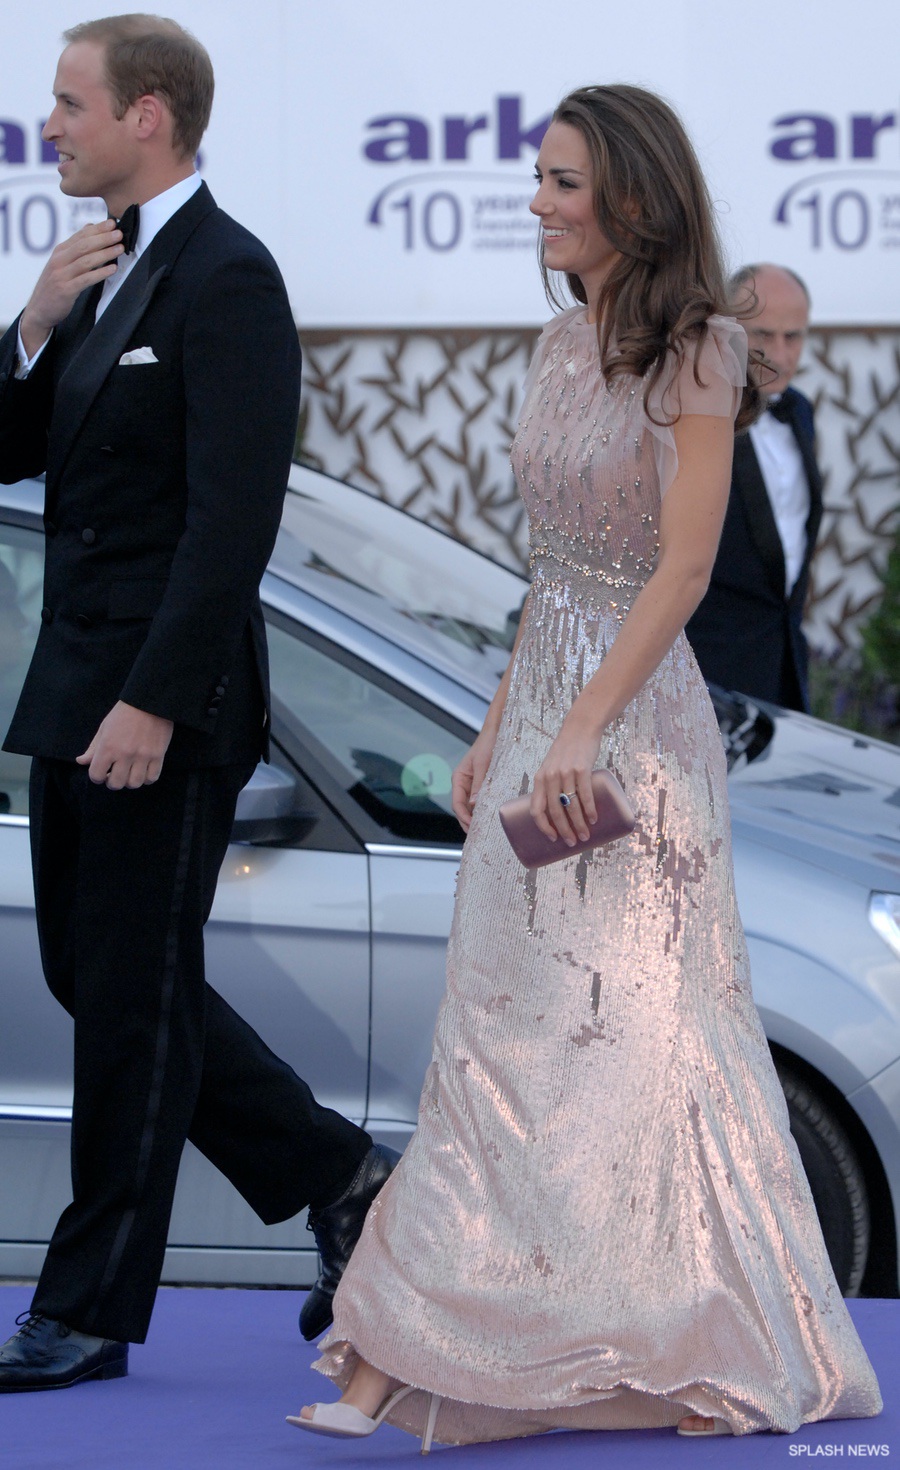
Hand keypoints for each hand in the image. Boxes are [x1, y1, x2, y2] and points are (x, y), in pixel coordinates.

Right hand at [19, 220, 122, 357]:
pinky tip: (112, 269)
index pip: (80, 236)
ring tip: (120, 249)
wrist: (39, 310)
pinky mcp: (66, 290)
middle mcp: (59, 260)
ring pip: (86, 260)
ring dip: (105, 253)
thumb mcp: (61, 263)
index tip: (112, 223)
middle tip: (119, 233)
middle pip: (84, 245)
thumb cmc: (54, 286)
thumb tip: (90, 227)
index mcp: (59, 252)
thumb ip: (75, 247)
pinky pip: (86, 279)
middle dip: (103, 238)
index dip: (97, 228)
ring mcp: (61, 275)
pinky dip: (100, 273)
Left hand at [76, 701, 173, 789]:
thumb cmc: (124, 713)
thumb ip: (93, 748)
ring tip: (130, 773)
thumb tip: (81, 762)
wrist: (149, 701)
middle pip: (116, 784)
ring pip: (134, 784)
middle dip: (113, 782)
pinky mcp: (158, 755)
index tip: (101, 773)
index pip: (96, 775)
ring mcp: (142, 756)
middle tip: (116, 774)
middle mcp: (124, 754)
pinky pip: (152, 778)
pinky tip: (143, 771)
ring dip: (130, 781)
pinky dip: (146, 779)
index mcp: (107, 747)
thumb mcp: (104, 728)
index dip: (97, 777)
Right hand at [451, 726, 497, 832]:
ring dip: (475, 817)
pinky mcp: (482, 784)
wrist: (497, 731)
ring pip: (470, 806)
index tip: (472, 827)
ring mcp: (472, 784)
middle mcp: (463, 783)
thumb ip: (479, 784)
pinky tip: (490, 817)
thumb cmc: (489, 744)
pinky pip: (479, 800)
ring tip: (485, 830)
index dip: (463, 817)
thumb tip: (474, 804)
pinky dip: (482, 810)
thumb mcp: (484, 764)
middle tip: (478, 835)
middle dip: (467, 822)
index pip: (457, 803)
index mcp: (459, 778)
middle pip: (462, 808)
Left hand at [530, 718, 601, 846]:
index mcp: (540, 779)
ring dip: (579, 824)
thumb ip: (551, 784)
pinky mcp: (582, 769)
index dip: (543, 827)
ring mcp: (566, 773)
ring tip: (585, 835)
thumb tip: (559, 810)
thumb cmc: (567, 750)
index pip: (536, 809)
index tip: (552, 838)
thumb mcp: (551, 766)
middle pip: (555, 811)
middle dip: (564, 830)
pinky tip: (593, 819)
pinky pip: (585, 795)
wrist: (580, 728)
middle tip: (572, 842)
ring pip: (571, 806)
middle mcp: (550, 777)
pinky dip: (589, 810)